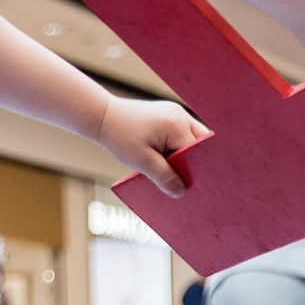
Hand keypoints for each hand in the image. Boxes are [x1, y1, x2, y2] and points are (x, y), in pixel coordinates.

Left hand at [95, 98, 209, 195]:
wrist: (102, 115)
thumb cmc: (120, 136)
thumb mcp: (141, 161)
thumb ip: (163, 177)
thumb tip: (181, 192)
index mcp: (177, 125)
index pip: (199, 153)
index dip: (196, 170)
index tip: (191, 185)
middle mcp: (181, 115)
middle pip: (201, 143)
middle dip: (196, 161)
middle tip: (186, 179)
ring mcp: (176, 112)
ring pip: (193, 137)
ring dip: (187, 153)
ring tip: (175, 168)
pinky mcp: (169, 114)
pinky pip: (183, 132)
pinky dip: (179, 145)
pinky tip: (169, 157)